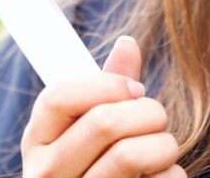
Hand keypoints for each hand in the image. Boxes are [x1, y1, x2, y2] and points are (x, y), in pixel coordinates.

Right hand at [20, 36, 185, 176]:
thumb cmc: (94, 171)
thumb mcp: (84, 133)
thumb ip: (105, 91)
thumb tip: (128, 44)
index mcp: (36, 144)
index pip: (58, 96)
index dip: (105, 84)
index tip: (134, 88)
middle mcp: (47, 176)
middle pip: (103, 122)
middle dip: (148, 111)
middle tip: (158, 119)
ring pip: (131, 155)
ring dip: (164, 144)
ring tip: (163, 149)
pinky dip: (173, 175)